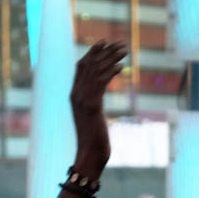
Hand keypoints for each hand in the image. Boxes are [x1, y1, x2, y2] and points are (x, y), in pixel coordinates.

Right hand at [70, 41, 126, 175]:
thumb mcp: (92, 117)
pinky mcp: (92, 106)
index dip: (92, 52)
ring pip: (96, 71)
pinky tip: (122, 67)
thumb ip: (93, 103)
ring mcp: (82, 99)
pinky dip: (111, 72)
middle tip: (119, 42)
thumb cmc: (93, 139)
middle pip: (89, 64)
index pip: (81, 66)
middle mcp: (75, 94)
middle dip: (104, 51)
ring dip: (111, 58)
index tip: (104, 42)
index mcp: (73, 95)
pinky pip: (101, 83)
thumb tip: (98, 97)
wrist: (89, 154)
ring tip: (125, 50)